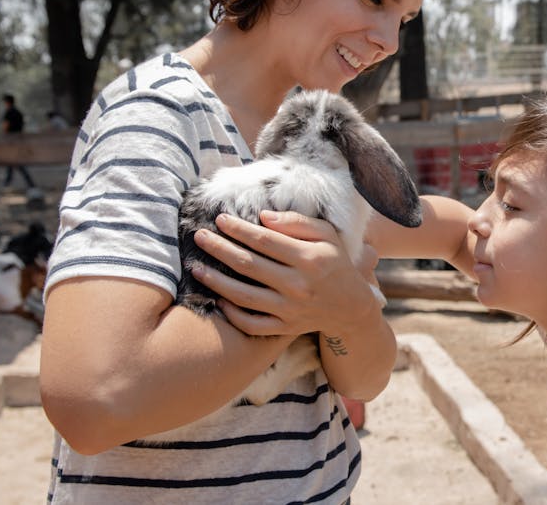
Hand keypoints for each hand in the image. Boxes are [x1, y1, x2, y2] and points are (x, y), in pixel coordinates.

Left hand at [191, 211, 379, 337]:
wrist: (350, 307)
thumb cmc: (334, 263)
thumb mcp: (327, 235)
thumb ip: (297, 222)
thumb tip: (263, 217)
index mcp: (309, 259)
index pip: (265, 240)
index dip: (239, 229)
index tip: (220, 219)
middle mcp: (298, 285)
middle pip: (249, 265)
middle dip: (219, 249)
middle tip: (199, 236)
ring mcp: (290, 310)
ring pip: (243, 296)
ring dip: (216, 281)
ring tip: (196, 268)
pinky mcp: (285, 329)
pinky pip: (252, 324)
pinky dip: (232, 314)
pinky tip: (218, 300)